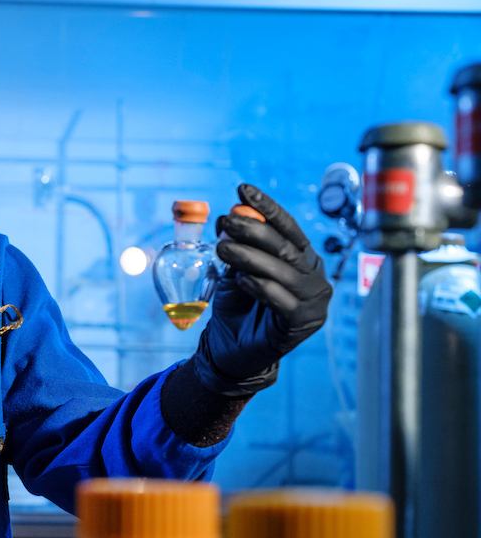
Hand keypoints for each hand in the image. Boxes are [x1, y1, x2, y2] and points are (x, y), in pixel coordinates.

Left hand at [191, 184, 331, 396]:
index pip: (287, 228)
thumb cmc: (237, 306)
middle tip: (227, 220)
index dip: (266, 208)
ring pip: (282, 272)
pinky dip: (260, 288)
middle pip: (285, 247)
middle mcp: (314, 276)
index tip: (242, 189)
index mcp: (302, 258)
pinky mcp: (304, 323)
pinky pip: (281, 301)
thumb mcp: (235, 270)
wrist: (232, 348)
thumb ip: (237, 247)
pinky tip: (241, 280)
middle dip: (254, 230)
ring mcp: (314, 301)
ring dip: (249, 257)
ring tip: (222, 248)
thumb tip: (230, 216)